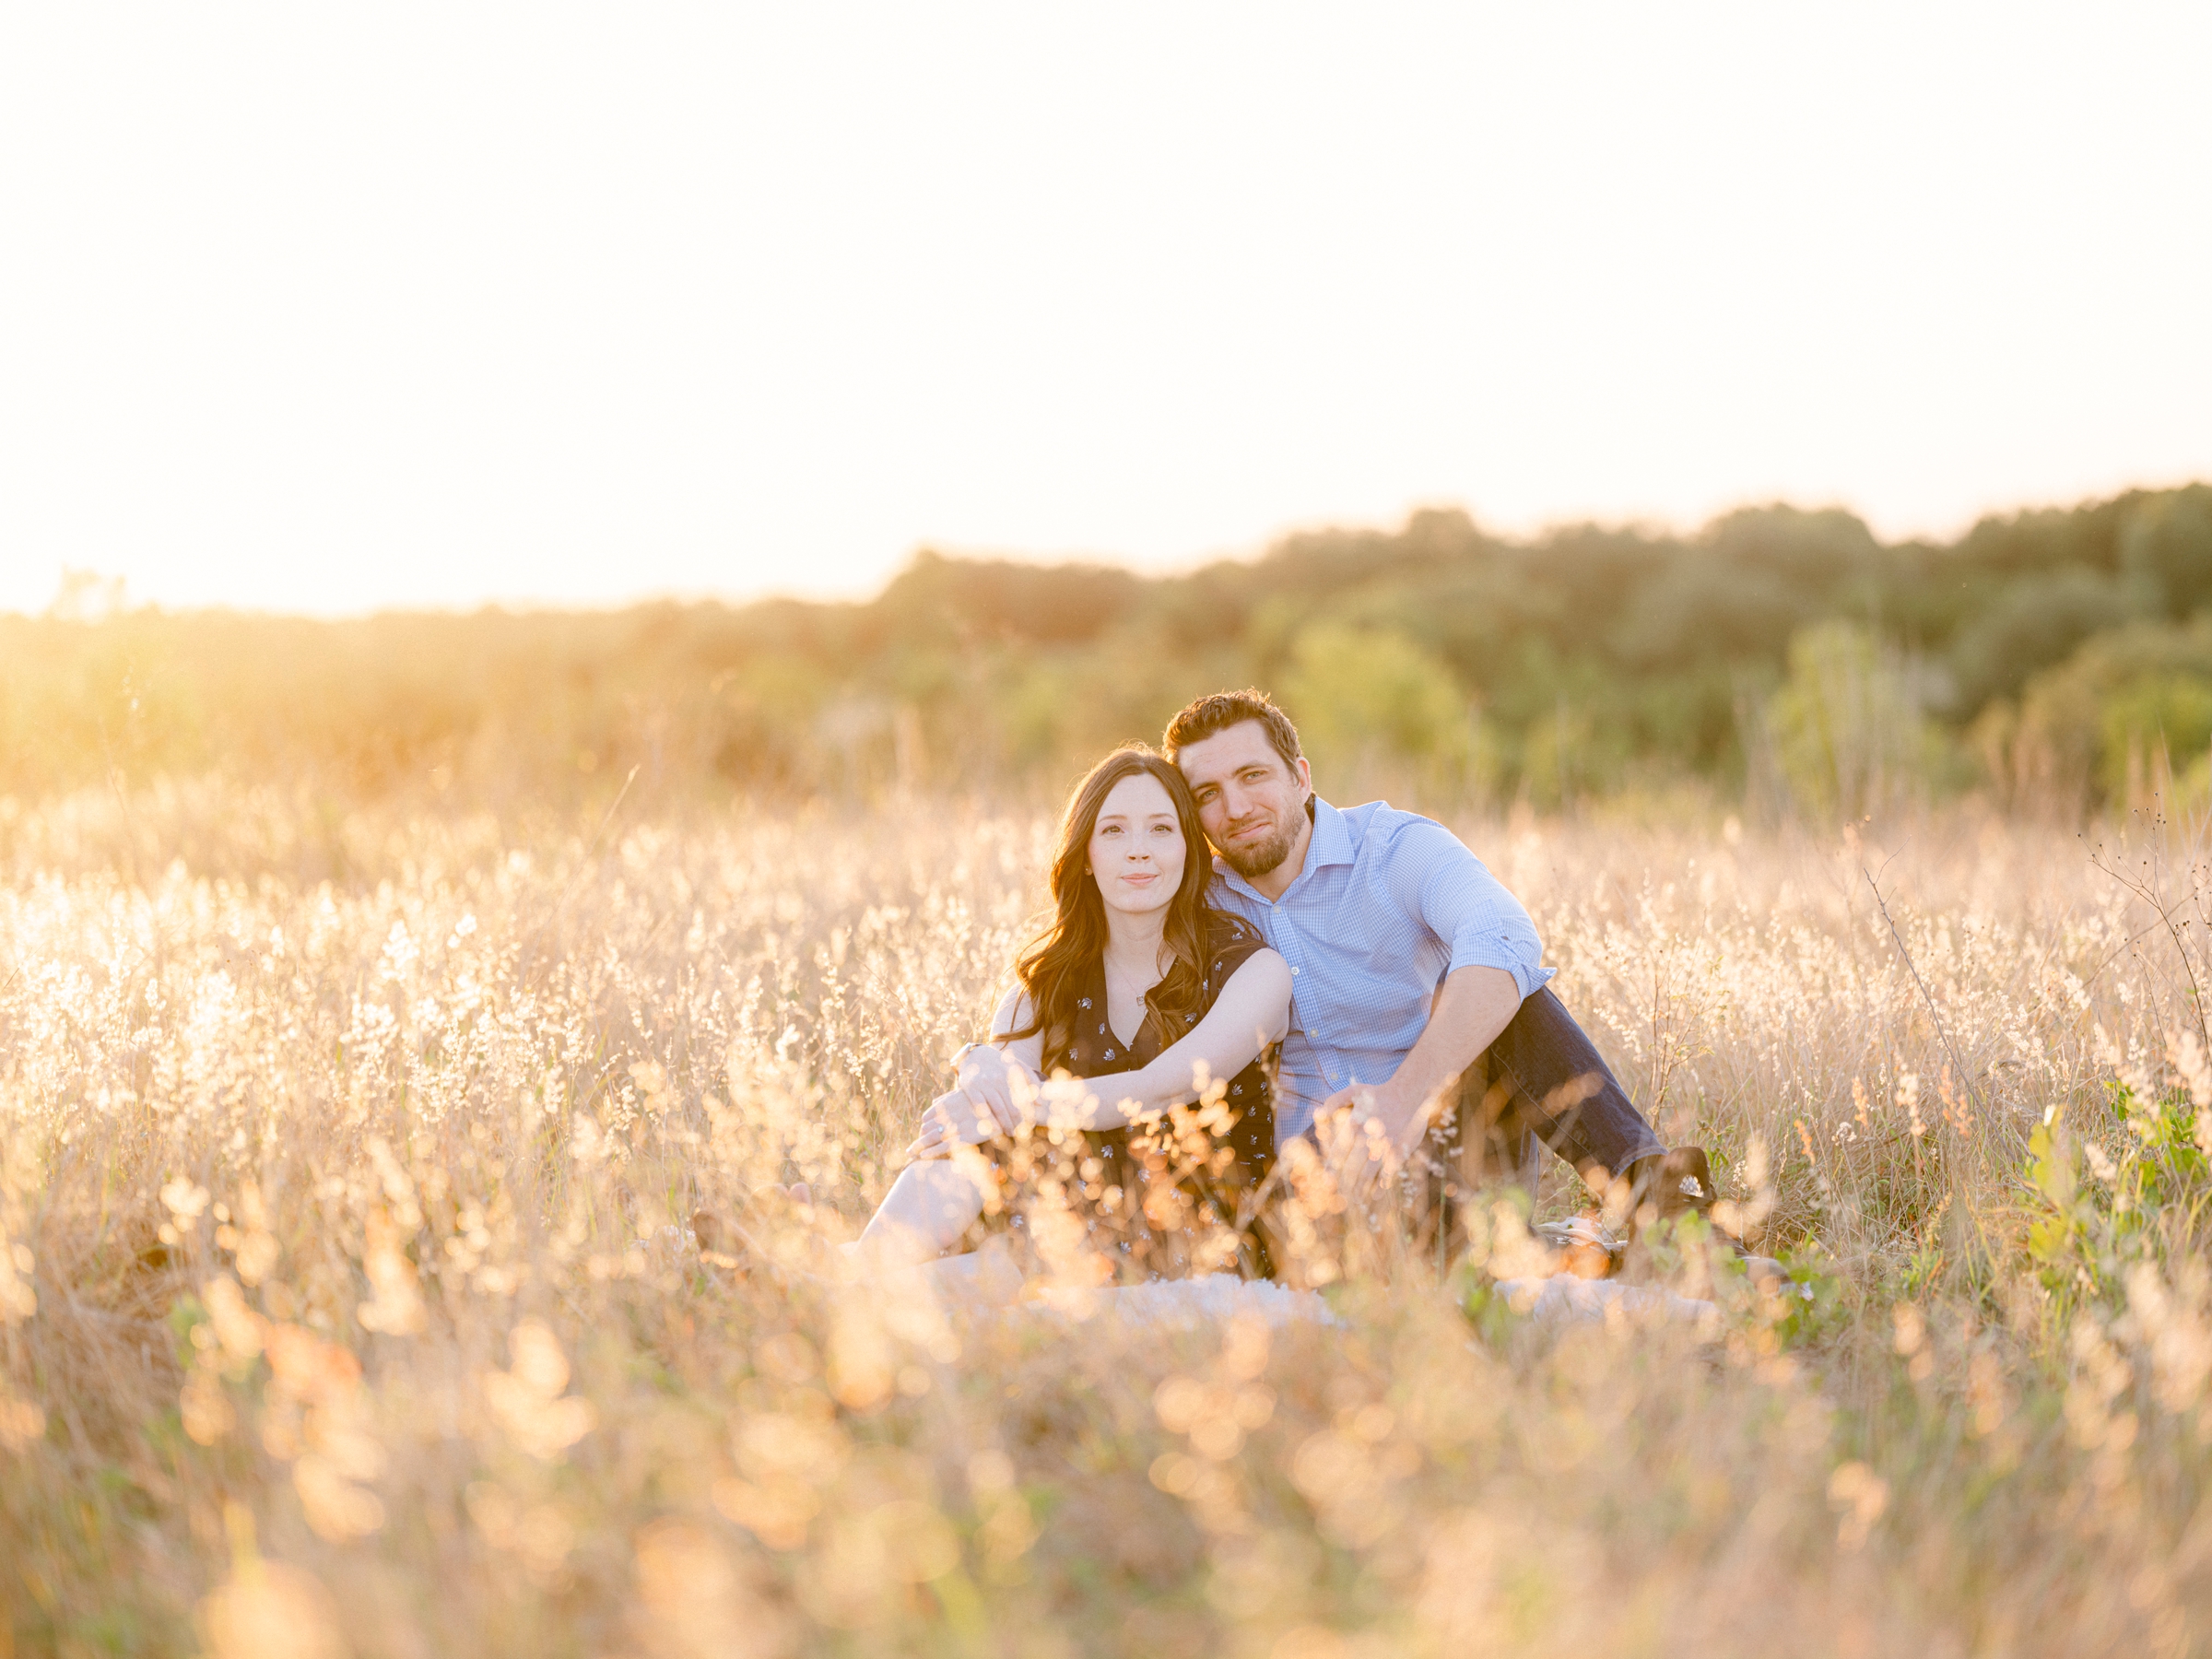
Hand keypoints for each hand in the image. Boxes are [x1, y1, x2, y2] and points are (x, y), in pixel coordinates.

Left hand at [906, 1088, 999, 1160]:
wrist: (1005, 1111)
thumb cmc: (985, 1103)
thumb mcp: (966, 1095)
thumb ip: (950, 1098)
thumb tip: (934, 1102)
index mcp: (949, 1103)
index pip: (927, 1117)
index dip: (923, 1128)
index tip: (922, 1136)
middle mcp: (951, 1113)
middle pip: (927, 1129)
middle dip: (918, 1141)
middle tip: (909, 1151)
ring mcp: (958, 1126)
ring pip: (932, 1138)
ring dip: (919, 1147)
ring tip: (911, 1154)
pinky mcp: (966, 1137)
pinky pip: (945, 1146)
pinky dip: (932, 1152)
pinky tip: (923, 1156)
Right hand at [954, 1044, 1028, 1136]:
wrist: (973, 1055)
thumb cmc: (999, 1064)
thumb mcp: (1017, 1065)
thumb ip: (1031, 1080)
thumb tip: (1039, 1103)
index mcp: (1012, 1073)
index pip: (1025, 1098)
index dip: (1029, 1113)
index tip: (1031, 1124)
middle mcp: (999, 1077)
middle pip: (1012, 1106)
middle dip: (1018, 1123)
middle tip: (1021, 1133)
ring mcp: (984, 1083)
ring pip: (999, 1109)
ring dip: (1006, 1124)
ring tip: (1010, 1133)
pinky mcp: (970, 1088)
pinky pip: (981, 1107)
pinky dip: (988, 1119)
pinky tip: (994, 1129)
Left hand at [1315, 1085, 1401, 1202]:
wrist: (1409, 1092)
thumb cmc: (1379, 1093)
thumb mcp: (1353, 1091)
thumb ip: (1332, 1102)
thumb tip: (1316, 1115)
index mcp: (1353, 1125)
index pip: (1337, 1153)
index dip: (1330, 1169)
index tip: (1326, 1181)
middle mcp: (1367, 1137)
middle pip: (1350, 1168)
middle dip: (1343, 1184)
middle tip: (1338, 1195)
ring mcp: (1384, 1146)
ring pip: (1367, 1174)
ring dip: (1359, 1189)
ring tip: (1354, 1199)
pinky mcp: (1399, 1151)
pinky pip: (1387, 1174)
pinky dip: (1380, 1187)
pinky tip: (1374, 1195)